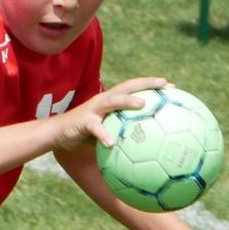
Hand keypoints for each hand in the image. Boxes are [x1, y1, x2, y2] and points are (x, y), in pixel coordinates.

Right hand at [50, 75, 165, 150]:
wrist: (57, 134)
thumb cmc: (85, 134)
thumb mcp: (107, 130)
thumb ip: (123, 132)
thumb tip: (149, 145)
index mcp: (110, 101)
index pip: (133, 88)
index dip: (151, 85)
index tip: (172, 86)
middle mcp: (103, 101)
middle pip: (126, 87)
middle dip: (145, 83)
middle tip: (164, 84)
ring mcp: (92, 110)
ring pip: (112, 101)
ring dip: (127, 101)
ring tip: (142, 104)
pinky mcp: (83, 121)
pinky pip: (95, 128)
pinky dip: (104, 135)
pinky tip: (112, 144)